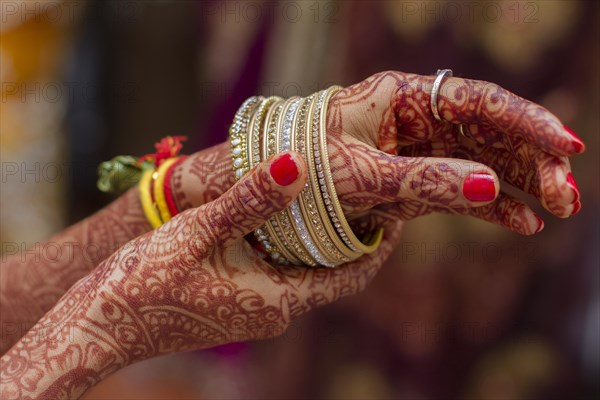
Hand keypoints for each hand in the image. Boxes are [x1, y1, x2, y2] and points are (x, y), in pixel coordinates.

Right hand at [0, 152, 401, 398]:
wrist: (100, 324)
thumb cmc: (143, 282)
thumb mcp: (200, 232)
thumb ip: (250, 200)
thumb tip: (299, 165)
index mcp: (277, 300)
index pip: (351, 274)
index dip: (379, 243)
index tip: (397, 209)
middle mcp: (273, 311)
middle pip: (333, 272)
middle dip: (355, 236)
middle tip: (369, 193)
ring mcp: (253, 310)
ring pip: (306, 271)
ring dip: (323, 239)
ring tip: (334, 195)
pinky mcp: (235, 304)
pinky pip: (280, 273)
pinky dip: (294, 246)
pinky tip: (284, 216)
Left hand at [326, 71, 583, 233]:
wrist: (276, 192)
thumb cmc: (307, 167)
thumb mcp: (362, 173)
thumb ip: (424, 180)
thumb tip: (491, 187)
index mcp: (402, 97)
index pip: (477, 101)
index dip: (525, 120)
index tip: (566, 145)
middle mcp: (418, 120)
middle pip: (490, 133)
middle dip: (532, 160)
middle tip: (567, 195)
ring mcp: (419, 153)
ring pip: (483, 162)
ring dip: (522, 185)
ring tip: (559, 209)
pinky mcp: (415, 184)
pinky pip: (461, 193)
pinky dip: (492, 209)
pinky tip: (524, 224)